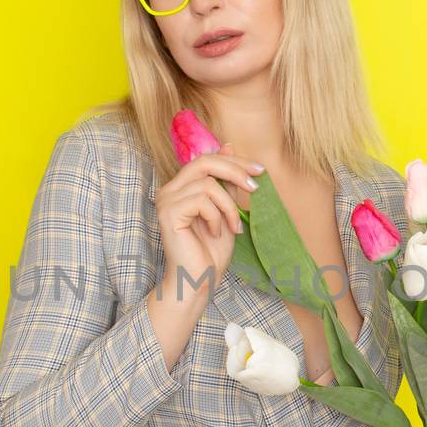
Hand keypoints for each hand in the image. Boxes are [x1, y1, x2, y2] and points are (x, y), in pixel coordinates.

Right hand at [155, 143, 264, 299]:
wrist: (199, 281)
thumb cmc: (211, 251)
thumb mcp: (226, 209)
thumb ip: (226, 181)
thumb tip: (229, 146)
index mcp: (181, 187)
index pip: (207, 159)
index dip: (235, 161)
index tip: (260, 170)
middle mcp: (169, 190)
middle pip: (205, 162)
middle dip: (235, 171)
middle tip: (256, 187)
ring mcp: (166, 200)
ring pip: (208, 184)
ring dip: (229, 206)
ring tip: (233, 227)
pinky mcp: (169, 213)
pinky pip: (202, 201)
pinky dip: (217, 217)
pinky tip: (217, 233)